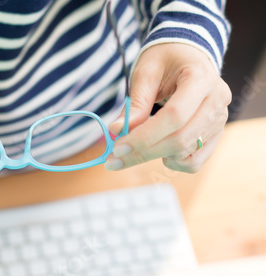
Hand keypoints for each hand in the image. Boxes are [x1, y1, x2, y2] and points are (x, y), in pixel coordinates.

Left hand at [106, 43, 231, 172]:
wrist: (188, 55)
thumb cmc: (165, 59)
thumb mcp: (145, 72)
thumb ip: (135, 103)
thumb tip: (117, 131)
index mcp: (201, 78)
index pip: (174, 117)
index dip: (144, 137)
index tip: (117, 148)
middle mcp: (217, 101)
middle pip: (180, 140)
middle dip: (142, 153)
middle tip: (113, 160)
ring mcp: (220, 120)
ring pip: (187, 155)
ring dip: (155, 157)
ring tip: (136, 146)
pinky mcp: (216, 135)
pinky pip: (194, 162)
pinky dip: (172, 162)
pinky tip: (157, 148)